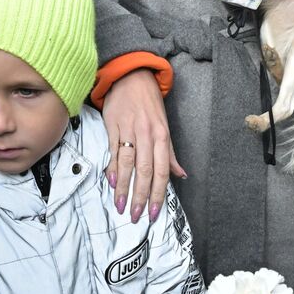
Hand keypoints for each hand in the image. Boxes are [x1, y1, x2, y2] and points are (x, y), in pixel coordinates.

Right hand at [102, 69, 184, 223]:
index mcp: (162, 136)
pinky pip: (113, 151)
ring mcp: (129, 130)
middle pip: (145, 170)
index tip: (154, 211)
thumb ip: (171, 154)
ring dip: (124, 188)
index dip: (158, 192)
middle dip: (141, 196)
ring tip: (121, 206)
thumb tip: (182, 175)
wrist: (131, 77)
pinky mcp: (113, 126)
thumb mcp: (165, 126)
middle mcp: (147, 134)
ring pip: (128, 164)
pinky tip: (112, 183)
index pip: (162, 170)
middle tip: (137, 216)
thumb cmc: (150, 104)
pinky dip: (113, 168)